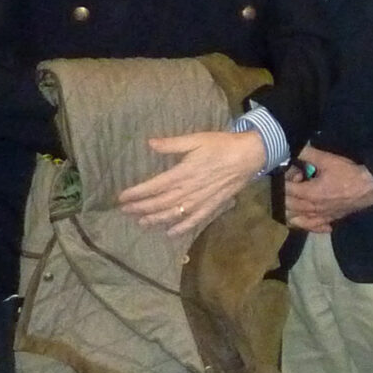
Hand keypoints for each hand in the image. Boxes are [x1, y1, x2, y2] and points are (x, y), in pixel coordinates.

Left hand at [120, 129, 269, 232]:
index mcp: (184, 172)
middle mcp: (190, 189)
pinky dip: (182, 228)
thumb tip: (150, 143)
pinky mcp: (213, 205)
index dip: (137, 193)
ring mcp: (202, 200)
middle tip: (124, 211)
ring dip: (156, 219)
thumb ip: (173, 144)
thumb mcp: (196, 139)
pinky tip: (170, 233)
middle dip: (141, 208)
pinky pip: (195, 220)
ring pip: (175, 214)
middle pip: (161, 202)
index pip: (155, 186)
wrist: (250, 155)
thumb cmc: (221, 145)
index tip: (122, 197)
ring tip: (141, 222)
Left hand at [284, 146, 372, 231]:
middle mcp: (311, 209)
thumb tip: (294, 148)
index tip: (292, 171)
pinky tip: (309, 217)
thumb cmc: (349, 173)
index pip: (286, 190)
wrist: (370, 187)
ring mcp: (320, 216)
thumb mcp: (327, 160)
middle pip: (287, 207)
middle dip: (284, 194)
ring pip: (296, 220)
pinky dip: (307, 224)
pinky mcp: (330, 219)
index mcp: (309, 194)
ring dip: (290, 211)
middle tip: (293, 182)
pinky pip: (313, 227)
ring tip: (292, 200)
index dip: (284, 180)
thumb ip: (308, 154)